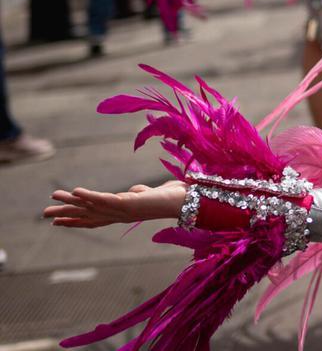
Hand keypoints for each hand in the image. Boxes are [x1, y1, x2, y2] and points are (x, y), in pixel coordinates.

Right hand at [45, 181, 186, 227]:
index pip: (94, 219)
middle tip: (44, 215)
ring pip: (91, 206)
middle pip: (87, 216)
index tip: (57, 222)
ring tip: (53, 198)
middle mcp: (119, 215)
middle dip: (66, 216)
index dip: (75, 221)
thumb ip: (139, 193)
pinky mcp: (128, 204)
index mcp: (122, 214)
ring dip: (71, 202)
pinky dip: (89, 196)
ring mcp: (122, 210)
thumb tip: (134, 190)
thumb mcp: (149, 195)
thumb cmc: (170, 198)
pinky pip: (105, 199)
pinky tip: (75, 191)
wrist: (185, 201)